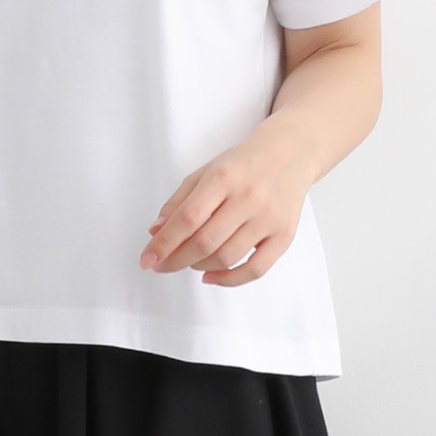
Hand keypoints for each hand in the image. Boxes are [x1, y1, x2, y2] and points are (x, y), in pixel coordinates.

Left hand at [139, 118, 317, 286]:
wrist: (289, 154)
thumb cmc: (242, 164)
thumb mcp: (206, 172)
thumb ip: (179, 201)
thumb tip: (156, 233)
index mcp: (224, 177)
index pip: (188, 218)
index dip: (164, 243)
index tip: (147, 260)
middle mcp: (248, 197)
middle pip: (205, 241)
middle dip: (176, 259)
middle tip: (161, 265)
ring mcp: (269, 218)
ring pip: (227, 257)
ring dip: (199, 267)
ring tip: (188, 262)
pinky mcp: (284, 235)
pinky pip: (256, 269)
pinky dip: (229, 280)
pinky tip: (210, 276)